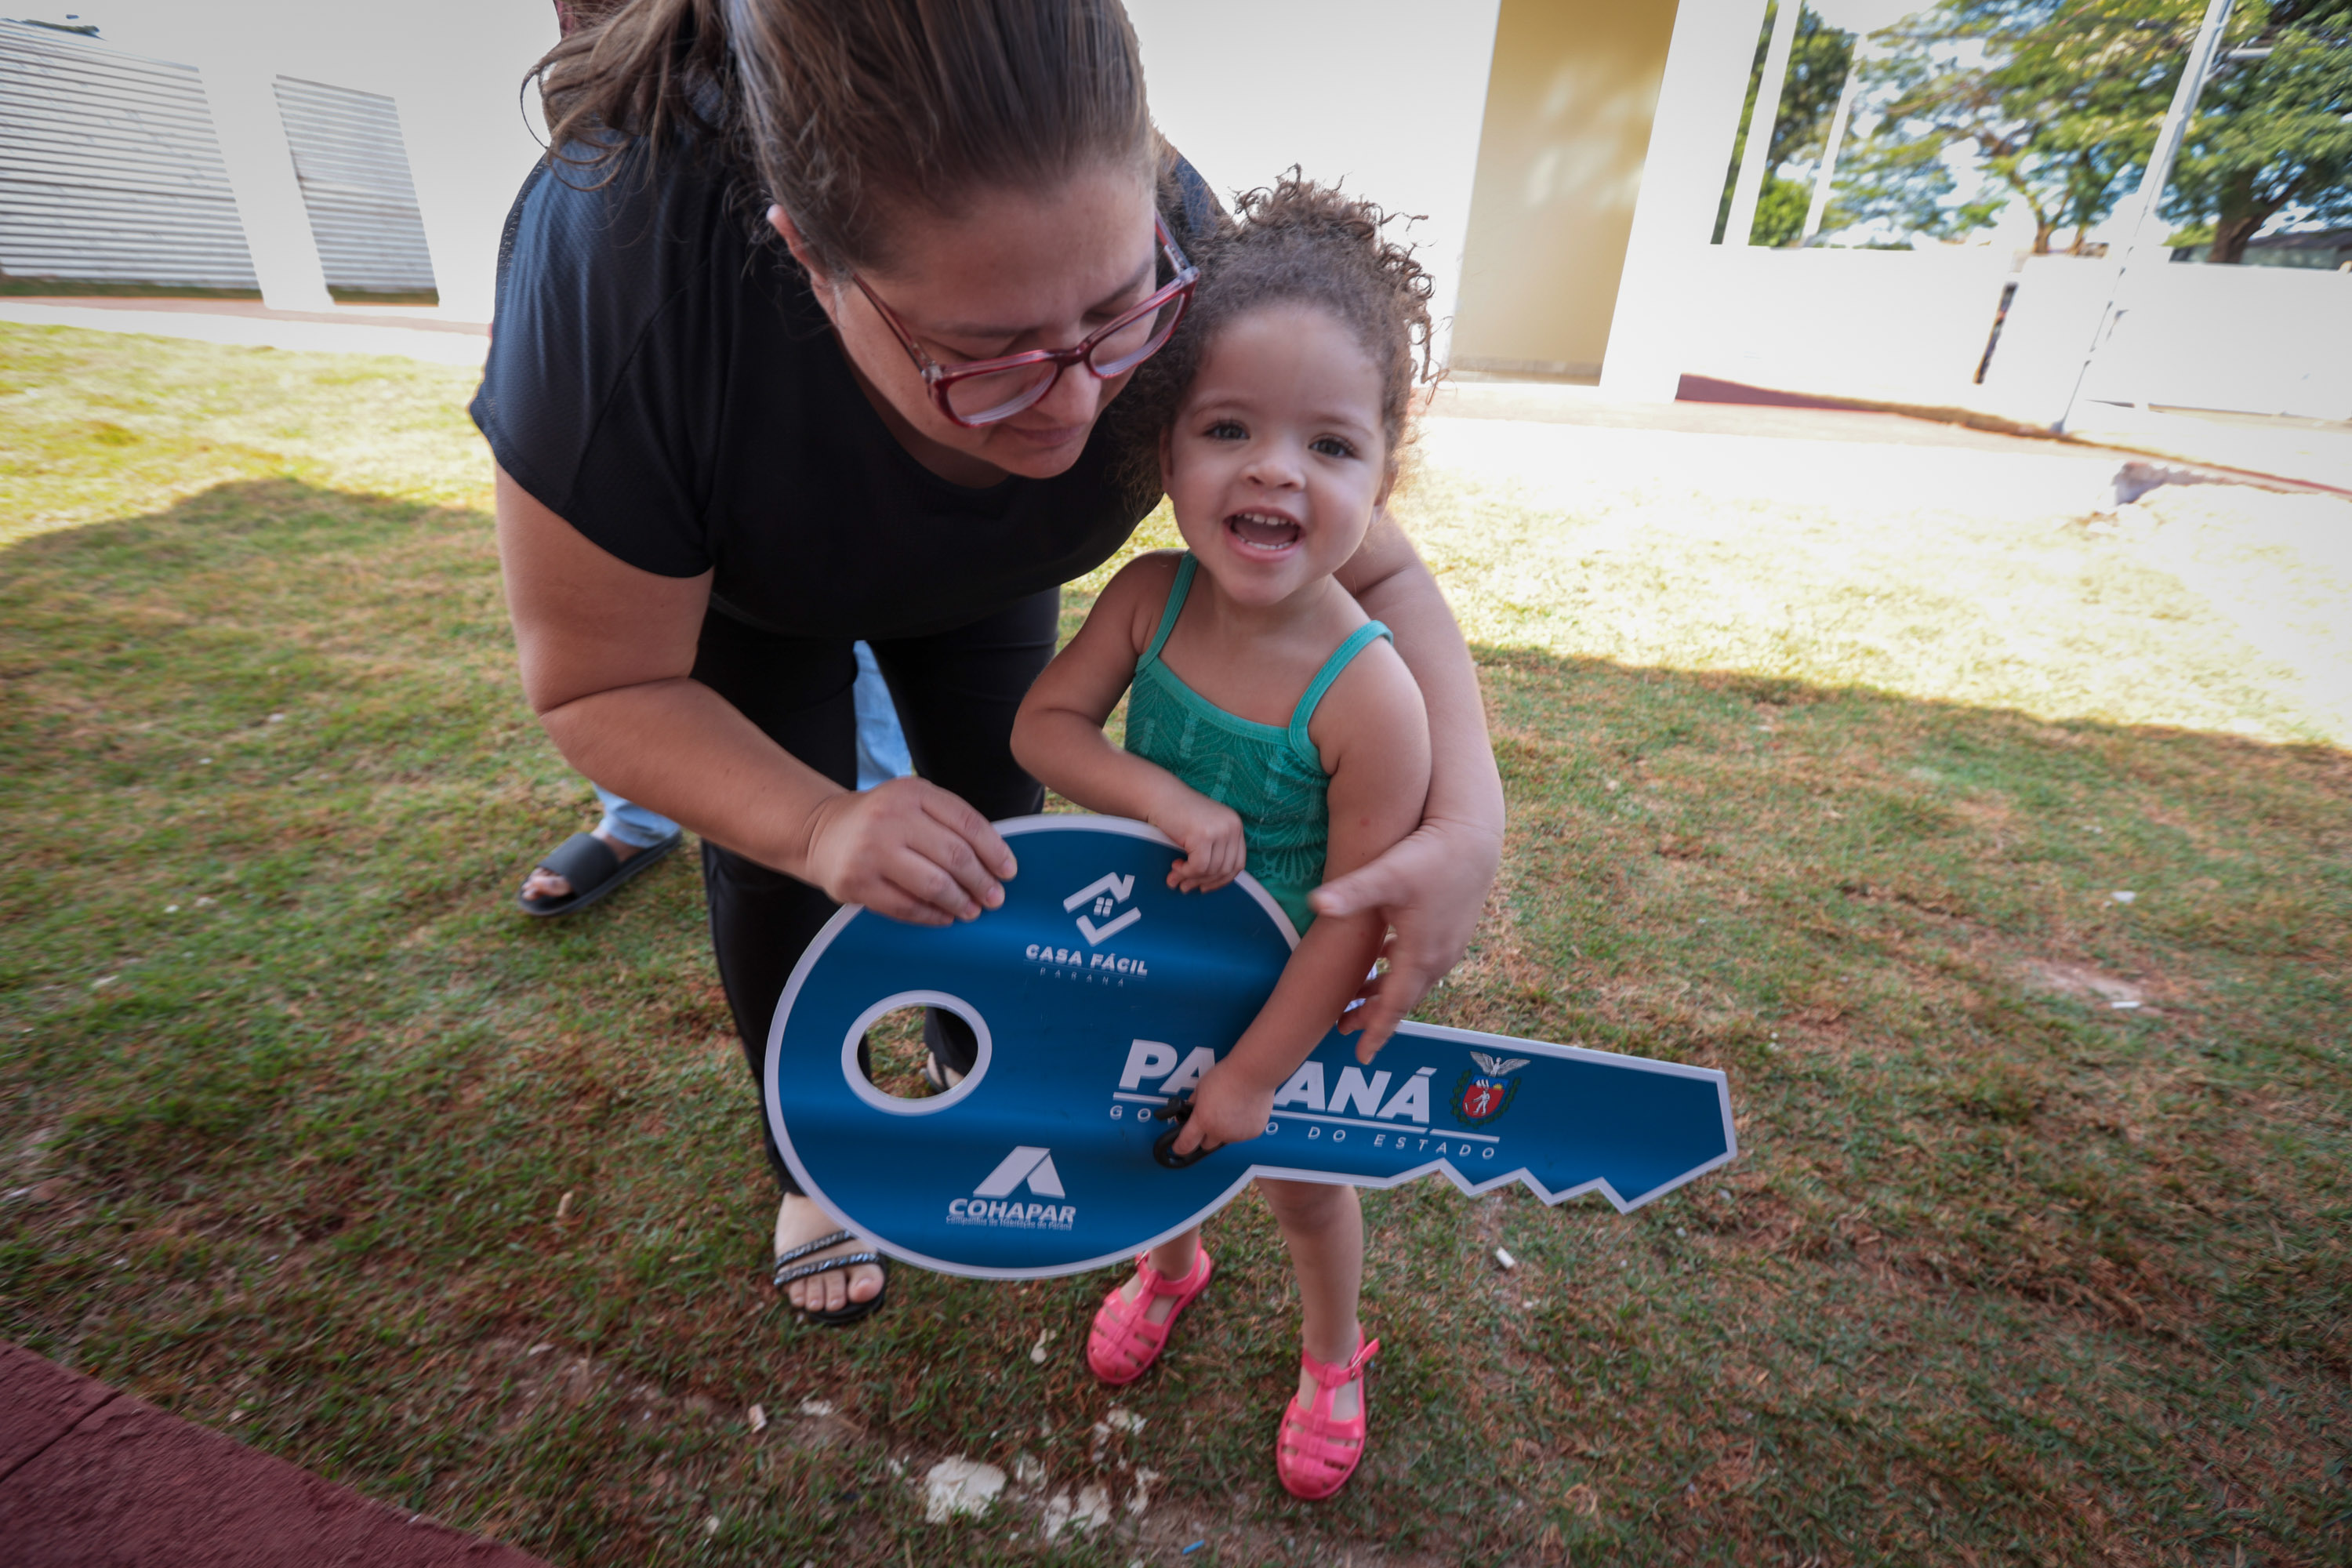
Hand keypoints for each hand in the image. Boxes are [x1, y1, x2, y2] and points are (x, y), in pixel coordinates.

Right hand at [800, 776, 1015, 924]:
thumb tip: (995, 863)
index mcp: (913, 792)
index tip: (1008, 871)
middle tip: (995, 898)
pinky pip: (906, 906)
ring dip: (961, 902)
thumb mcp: (914, 803)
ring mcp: (870, 850)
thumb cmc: (881, 820)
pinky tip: (945, 916)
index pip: (968, 823)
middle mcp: (890, 817)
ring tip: (972, 910)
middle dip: (982, 881)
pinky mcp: (856, 882)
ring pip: (934, 884)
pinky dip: (932, 915)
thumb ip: (950, 822)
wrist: (823, 832)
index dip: (995, 851)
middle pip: (955, 856)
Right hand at [1149, 787, 1245, 893]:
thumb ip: (1211, 852)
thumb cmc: (1176, 814)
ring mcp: (1219, 830)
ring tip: (1175, 878)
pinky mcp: (1203, 835)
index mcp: (1235, 825)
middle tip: (1186, 888)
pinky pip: (1199, 866)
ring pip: (1211, 870)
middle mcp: (1232, 826)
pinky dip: (1186, 872)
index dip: (1222, 880)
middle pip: (1226, 869)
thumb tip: (1209, 885)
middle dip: (1204, 883)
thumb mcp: (1202, 831)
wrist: (1159, 796)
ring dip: (1191, 878)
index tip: (1205, 887)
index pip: (1238, 863)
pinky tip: (1174, 867)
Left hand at [1169, 1058, 1276, 1157]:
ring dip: (1224, 1130)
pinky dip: (1240, 1127)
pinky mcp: (1252, 1133)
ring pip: (1225, 1139)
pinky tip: (1241, 1111)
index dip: (1180, 1147)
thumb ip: (1193, 1105)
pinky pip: (1242, 1135)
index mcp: (1203, 1120)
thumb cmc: (1228, 1076)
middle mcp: (1220, 1131)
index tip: (1178, 1147)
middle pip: (1206, 1145)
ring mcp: (1237, 1135)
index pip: (1185, 1145)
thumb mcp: (1200, 1088)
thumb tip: (1188, 1113)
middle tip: (1208, 1120)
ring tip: (1229, 1110)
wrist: (1253, 1073)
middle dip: (1204, 1136)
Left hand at [1311, 816, 1500, 1055]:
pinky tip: (1385, 962)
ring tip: (1357, 1003)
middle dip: (1375, 1018)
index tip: (1362, 1056)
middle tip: (1344, 1029)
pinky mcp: (1453, 932)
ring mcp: (1449, 947)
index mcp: (1420, 954)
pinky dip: (1402, 974)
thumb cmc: (1428, 855)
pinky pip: (1424, 965)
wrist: (1473, 838)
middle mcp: (1439, 958)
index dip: (1376, 1031)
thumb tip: (1316, 904)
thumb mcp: (1386, 875)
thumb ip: (1351, 894)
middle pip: (1403, 1000)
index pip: (1394, 1006)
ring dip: (1387, 995)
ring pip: (1414, 983)